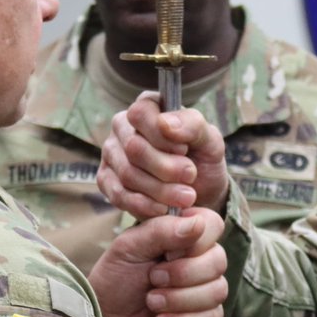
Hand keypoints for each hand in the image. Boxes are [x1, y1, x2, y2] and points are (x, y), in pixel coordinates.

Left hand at [89, 210, 227, 316]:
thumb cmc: (116, 278)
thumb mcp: (129, 247)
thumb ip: (161, 230)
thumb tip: (197, 223)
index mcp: (186, 236)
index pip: (213, 225)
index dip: (195, 240)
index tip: (167, 252)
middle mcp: (202, 261)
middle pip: (218, 261)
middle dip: (181, 274)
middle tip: (153, 279)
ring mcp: (207, 291)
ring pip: (217, 291)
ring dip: (178, 299)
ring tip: (152, 302)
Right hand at [98, 97, 229, 219]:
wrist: (200, 193)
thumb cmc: (202, 158)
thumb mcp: (210, 140)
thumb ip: (193, 125)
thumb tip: (164, 123)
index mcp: (147, 107)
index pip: (141, 114)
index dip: (163, 136)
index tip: (185, 150)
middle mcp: (123, 126)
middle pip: (134, 148)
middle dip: (166, 168)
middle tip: (191, 178)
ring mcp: (111, 154)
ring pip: (127, 174)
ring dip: (160, 190)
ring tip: (186, 197)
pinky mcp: (106, 181)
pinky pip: (118, 195)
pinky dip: (145, 205)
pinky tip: (164, 209)